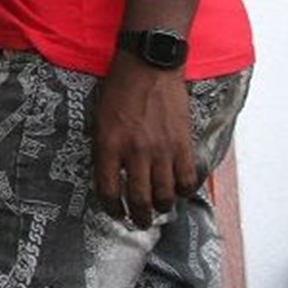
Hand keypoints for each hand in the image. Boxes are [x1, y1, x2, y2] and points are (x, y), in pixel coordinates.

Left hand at [93, 53, 198, 227]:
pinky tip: (179, 191)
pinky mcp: (183, 144)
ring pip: (164, 194)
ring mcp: (161, 149)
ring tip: (160, 209)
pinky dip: (184, 190)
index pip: (108, 189)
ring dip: (162, 207)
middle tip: (139, 222)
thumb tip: (112, 175)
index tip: (114, 212)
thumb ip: (106, 147)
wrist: (148, 66)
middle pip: (138, 199)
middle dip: (138, 216)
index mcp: (108, 144)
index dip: (111, 207)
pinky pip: (187, 178)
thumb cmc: (120, 88)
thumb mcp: (100, 118)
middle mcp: (134, 151)